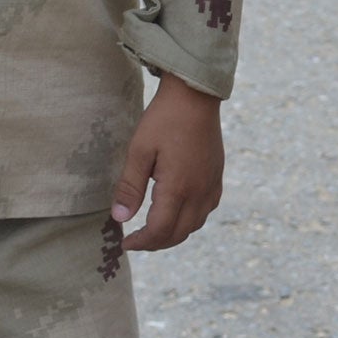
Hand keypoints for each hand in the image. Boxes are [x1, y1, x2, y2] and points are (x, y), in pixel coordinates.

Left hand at [110, 75, 223, 251]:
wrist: (195, 94)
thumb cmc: (164, 119)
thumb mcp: (139, 150)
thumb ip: (130, 187)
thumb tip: (119, 218)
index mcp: (178, 188)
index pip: (159, 231)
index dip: (141, 242)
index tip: (125, 242)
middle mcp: (199, 192)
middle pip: (178, 234)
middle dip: (155, 243)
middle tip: (136, 239)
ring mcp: (211, 185)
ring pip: (195, 225)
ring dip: (174, 233)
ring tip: (154, 229)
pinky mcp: (217, 176)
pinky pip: (206, 210)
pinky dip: (191, 220)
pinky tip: (179, 211)